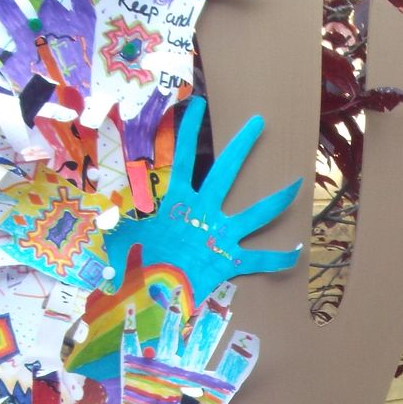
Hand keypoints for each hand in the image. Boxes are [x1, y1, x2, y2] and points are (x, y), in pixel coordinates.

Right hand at [105, 97, 302, 295]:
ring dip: (278, 198)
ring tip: (298, 183)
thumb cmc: (134, 266)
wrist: (150, 298)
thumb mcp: (121, 238)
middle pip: (227, 171)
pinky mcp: (232, 260)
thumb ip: (121, 223)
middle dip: (243, 145)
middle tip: (259, 122)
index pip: (180, 157)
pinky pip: (261, 259)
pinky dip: (281, 258)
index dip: (187, 130)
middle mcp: (203, 212)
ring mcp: (221, 235)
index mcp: (176, 202)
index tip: (196, 105)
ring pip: (257, 213)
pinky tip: (299, 252)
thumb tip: (102, 219)